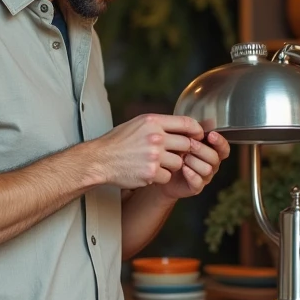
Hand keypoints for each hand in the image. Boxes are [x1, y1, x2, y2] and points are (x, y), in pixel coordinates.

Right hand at [87, 114, 204, 189]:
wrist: (100, 160)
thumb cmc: (118, 142)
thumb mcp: (138, 124)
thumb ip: (159, 124)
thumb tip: (184, 126)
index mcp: (153, 122)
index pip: (186, 123)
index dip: (197, 130)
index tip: (199, 136)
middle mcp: (155, 137)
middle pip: (187, 145)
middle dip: (184, 151)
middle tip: (175, 154)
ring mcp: (154, 156)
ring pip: (179, 163)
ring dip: (171, 165)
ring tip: (156, 163)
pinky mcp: (151, 173)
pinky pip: (168, 176)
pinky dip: (161, 177)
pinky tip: (149, 172)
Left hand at [155, 131, 230, 199]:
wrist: (162, 171)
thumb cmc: (174, 152)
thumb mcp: (182, 139)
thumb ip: (191, 132)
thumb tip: (197, 122)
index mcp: (212, 151)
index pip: (223, 148)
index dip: (220, 142)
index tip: (211, 135)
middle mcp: (211, 165)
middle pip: (215, 158)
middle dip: (202, 150)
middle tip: (189, 145)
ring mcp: (205, 177)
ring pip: (207, 170)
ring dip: (194, 162)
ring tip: (182, 157)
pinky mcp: (196, 187)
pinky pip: (198, 182)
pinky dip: (191, 174)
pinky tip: (183, 168)